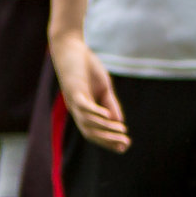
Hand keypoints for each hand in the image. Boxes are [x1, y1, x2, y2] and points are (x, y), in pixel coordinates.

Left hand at [50, 30, 127, 152]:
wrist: (70, 49)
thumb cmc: (85, 68)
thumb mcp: (103, 89)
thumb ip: (110, 105)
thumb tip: (119, 123)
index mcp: (83, 110)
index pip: (95, 131)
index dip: (108, 140)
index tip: (125, 147)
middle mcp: (77, 109)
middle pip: (91, 132)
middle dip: (108, 140)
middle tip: (125, 144)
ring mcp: (74, 100)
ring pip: (87, 123)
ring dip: (105, 129)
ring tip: (122, 131)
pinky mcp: (73, 90)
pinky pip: (83, 106)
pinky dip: (95, 113)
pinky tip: (108, 116)